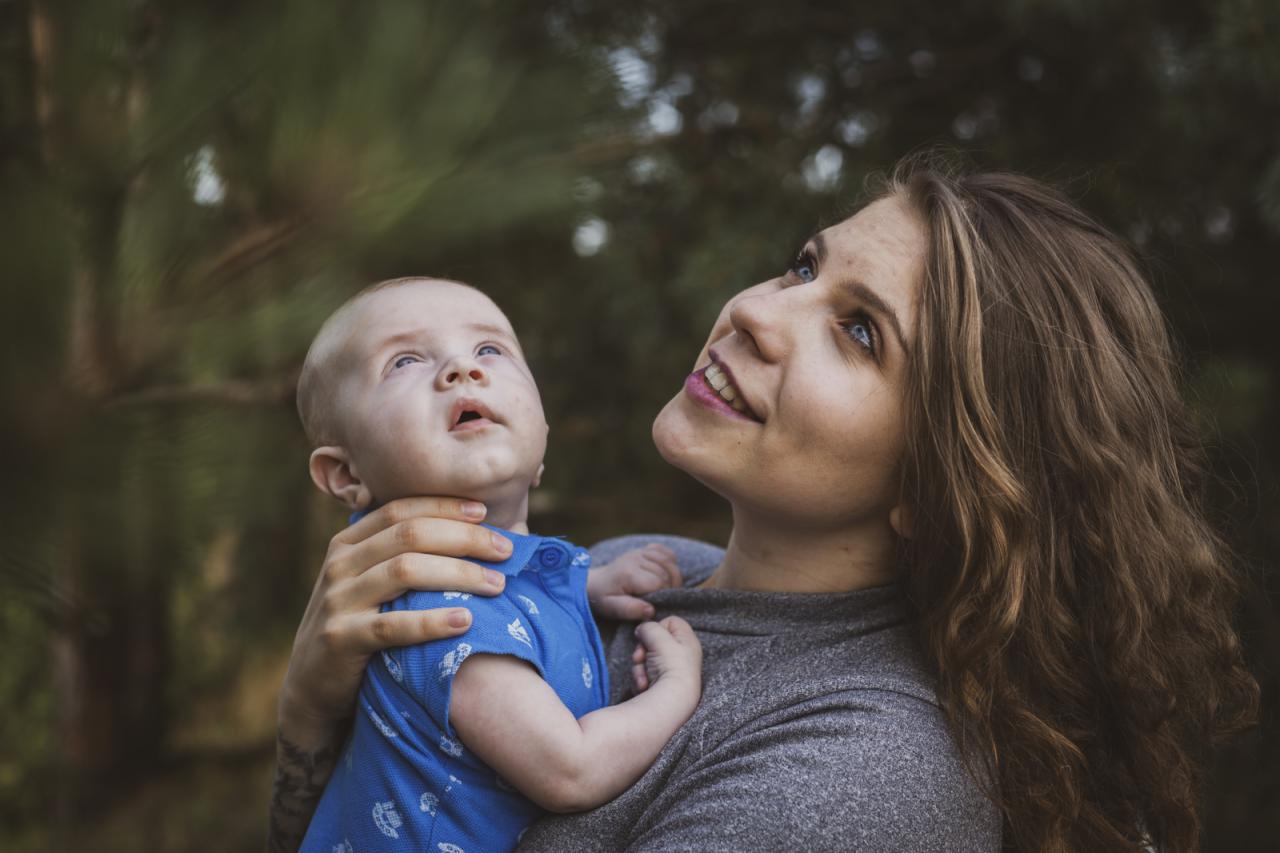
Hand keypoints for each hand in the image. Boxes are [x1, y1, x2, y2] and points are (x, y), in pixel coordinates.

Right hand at [278, 496, 512, 739]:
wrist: (312, 686)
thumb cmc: (359, 627)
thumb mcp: (369, 584)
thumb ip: (401, 556)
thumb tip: (471, 532)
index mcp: (348, 543)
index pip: (400, 509)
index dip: (445, 507)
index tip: (486, 512)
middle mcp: (339, 564)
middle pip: (410, 535)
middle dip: (464, 538)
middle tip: (505, 551)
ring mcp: (337, 600)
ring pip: (405, 571)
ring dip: (459, 574)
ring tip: (497, 585)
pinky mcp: (341, 639)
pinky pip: (392, 625)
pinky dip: (432, 621)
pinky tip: (464, 621)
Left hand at [587, 543, 681, 620]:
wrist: (595, 582)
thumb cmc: (604, 598)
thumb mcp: (612, 608)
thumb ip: (630, 610)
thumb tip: (651, 610)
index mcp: (629, 573)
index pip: (659, 582)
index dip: (664, 594)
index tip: (657, 603)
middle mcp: (636, 558)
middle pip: (667, 572)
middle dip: (670, 586)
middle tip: (662, 597)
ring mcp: (640, 552)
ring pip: (669, 561)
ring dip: (673, 575)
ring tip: (666, 588)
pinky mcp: (643, 549)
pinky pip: (665, 551)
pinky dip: (670, 561)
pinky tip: (664, 572)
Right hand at [630, 616, 701, 696]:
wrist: (672, 701)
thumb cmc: (671, 667)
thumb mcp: (659, 638)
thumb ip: (648, 627)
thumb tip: (641, 629)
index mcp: (687, 641)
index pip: (671, 622)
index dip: (658, 627)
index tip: (652, 636)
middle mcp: (681, 655)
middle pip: (654, 642)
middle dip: (642, 650)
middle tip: (640, 657)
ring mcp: (671, 670)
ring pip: (646, 659)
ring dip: (639, 667)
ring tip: (643, 677)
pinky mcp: (661, 685)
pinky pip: (645, 675)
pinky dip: (641, 679)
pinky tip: (644, 686)